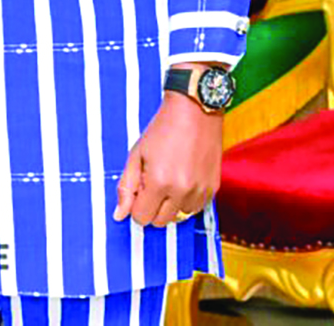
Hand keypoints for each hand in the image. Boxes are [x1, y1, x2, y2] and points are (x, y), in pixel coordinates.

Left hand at [112, 79, 223, 226]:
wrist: (194, 112)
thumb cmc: (161, 131)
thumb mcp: (136, 155)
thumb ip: (126, 187)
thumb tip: (119, 215)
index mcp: (160, 183)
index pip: (142, 217)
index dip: (136, 206)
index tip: (139, 190)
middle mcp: (182, 191)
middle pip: (160, 222)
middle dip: (152, 207)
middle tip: (152, 183)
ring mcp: (201, 191)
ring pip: (179, 217)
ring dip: (171, 205)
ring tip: (169, 178)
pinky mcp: (214, 188)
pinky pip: (196, 208)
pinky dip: (186, 200)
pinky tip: (183, 179)